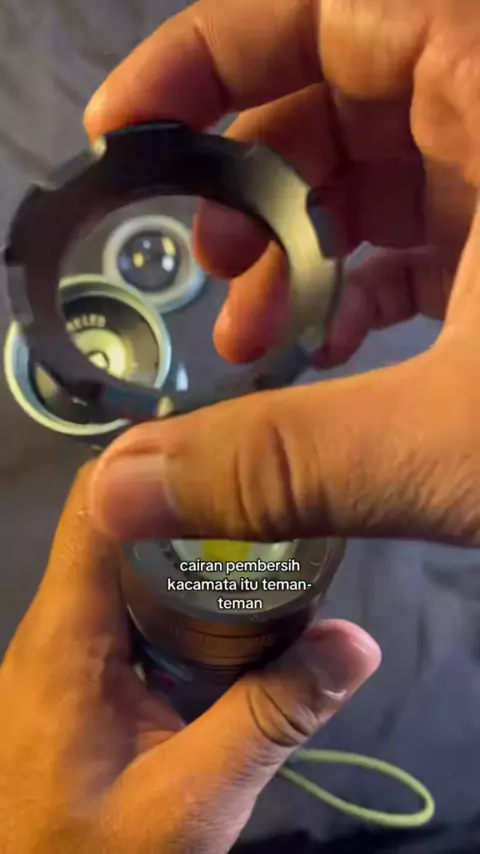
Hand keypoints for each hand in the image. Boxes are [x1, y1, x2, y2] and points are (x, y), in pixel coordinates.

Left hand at [0, 464, 379, 852]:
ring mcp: (61, 656)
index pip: (96, 506)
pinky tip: (226, 625)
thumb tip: (354, 642)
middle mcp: (54, 628)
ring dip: (187, 560)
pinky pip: (123, 616)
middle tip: (271, 514)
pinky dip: (174, 604)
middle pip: (117, 532)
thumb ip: (270, 718)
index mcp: (65, 636)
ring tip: (261, 558)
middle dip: (192, 514)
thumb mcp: (191, 800)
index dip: (156, 463)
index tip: (234, 455)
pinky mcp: (74, 684)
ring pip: (123, 574)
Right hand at [84, 0, 479, 545]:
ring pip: (380, 173)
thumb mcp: (449, 441)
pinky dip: (362, 284)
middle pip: (339, 94)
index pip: (327, 10)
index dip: (206, 57)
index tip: (126, 135)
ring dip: (302, 250)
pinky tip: (329, 352)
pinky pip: (428, 232)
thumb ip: (281, 463)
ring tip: (257, 340)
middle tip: (213, 270)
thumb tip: (117, 490)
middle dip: (252, 182)